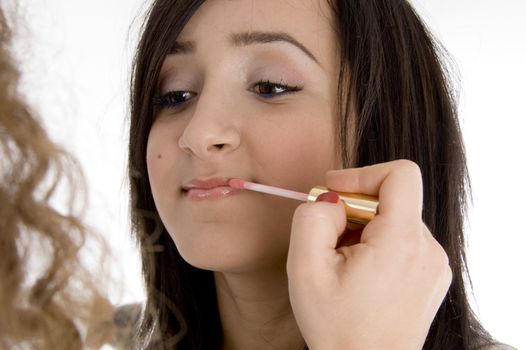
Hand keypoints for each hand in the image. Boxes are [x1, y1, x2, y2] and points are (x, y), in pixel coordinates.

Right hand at [287, 160, 451, 349]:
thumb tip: (332, 200)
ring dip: (364, 231)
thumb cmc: (337, 328)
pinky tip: (363, 275)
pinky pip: (404, 240)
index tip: (334, 191)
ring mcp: (435, 264)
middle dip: (354, 211)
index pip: (400, 174)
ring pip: (395, 220)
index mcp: (402, 242)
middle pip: (392, 199)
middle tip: (329, 242)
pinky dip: (379, 246)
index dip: (363, 173)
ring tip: (345, 265)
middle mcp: (429, 249)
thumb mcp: (305, 269)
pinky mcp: (432, 275)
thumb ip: (312, 218)